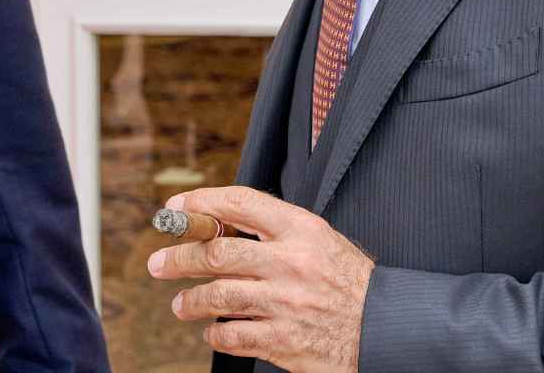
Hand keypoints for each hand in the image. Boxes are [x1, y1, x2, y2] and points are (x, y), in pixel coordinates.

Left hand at [146, 186, 373, 372]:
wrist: (385, 327)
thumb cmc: (348, 280)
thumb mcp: (319, 239)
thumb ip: (274, 229)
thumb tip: (218, 223)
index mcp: (300, 229)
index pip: (239, 203)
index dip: (200, 202)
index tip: (176, 207)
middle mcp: (290, 263)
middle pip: (217, 253)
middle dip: (179, 257)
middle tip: (158, 262)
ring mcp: (286, 304)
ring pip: (218, 297)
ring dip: (191, 301)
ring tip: (180, 304)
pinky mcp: (285, 341)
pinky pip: (235, 336)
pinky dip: (216, 335)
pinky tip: (212, 332)